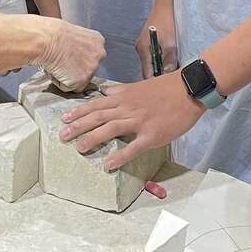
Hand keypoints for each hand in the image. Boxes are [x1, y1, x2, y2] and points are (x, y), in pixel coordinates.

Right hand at [33, 18, 104, 91]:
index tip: (68, 55)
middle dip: (74, 68)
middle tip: (61, 61)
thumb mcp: (75, 34)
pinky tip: (55, 70)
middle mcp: (99, 55)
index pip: (91, 56)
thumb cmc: (54, 34)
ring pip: (78, 80)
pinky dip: (59, 82)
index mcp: (97, 41)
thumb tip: (75, 57)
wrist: (47, 39)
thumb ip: (80, 47)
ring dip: (66, 76)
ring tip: (56, 64)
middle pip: (87, 69)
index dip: (77, 58)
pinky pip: (68, 87)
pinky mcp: (81, 81)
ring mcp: (92, 69)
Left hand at [57, 71, 201, 169]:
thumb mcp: (138, 86)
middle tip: (62, 135)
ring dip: (93, 138)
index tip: (64, 119)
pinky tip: (108, 165)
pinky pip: (133, 147)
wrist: (188, 90)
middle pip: (98, 117)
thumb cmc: (164, 89)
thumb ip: (120, 91)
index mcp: (124, 98)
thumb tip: (103, 91)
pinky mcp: (152, 134)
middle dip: (79, 126)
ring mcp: (140, 121)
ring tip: (79, 148)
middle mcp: (128, 108)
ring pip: (111, 129)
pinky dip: (120, 156)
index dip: (79, 112)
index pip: (96, 104)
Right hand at [134, 4, 177, 78]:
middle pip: (147, 68)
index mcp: (143, 50)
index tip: (165, 85)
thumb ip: (169, 61)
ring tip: (169, 66)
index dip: (155, 80)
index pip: (146, 73)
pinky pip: (150, 55)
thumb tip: (167, 74)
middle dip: (158, 74)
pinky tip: (166, 57)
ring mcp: (141, 45)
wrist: (163, 7)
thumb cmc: (166, 23)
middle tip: (169, 77)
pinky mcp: (145, 42)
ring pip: (149, 62)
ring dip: (159, 65)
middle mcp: (139, 49)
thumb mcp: (170, 44)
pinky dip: (158, 58)